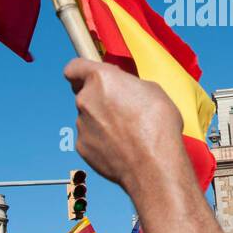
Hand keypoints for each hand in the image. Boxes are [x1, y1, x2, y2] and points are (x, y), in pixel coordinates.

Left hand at [63, 58, 184, 192]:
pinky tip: (120, 148)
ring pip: (89, 117)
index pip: (74, 68)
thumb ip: (128, 84)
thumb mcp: (152, 90)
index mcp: (102, 79)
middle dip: (100, 99)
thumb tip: (124, 89)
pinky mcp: (82, 146)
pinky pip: (90, 137)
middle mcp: (86, 99)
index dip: (80, 71)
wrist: (153, 165)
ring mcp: (81, 124)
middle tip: (123, 109)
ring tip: (127, 133)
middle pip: (85, 93)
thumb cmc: (158, 125)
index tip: (87, 76)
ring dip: (102, 121)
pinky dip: (101, 140)